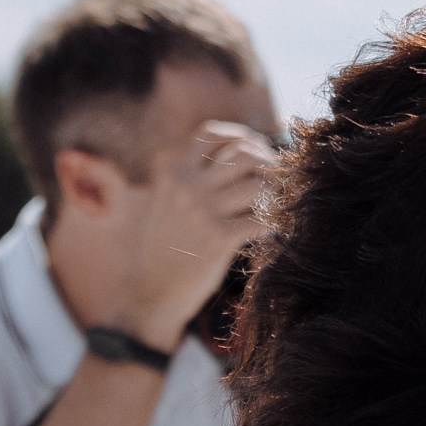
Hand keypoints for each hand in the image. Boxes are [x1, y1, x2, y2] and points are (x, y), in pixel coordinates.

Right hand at [102, 121, 276, 351]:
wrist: (150, 291)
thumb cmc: (166, 246)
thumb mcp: (166, 200)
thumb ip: (191, 176)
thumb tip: (241, 154)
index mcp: (171, 172)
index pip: (210, 134)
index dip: (239, 137)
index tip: (254, 150)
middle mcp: (185, 186)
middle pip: (243, 153)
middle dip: (267, 163)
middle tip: (274, 180)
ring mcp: (202, 211)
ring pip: (259, 185)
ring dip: (274, 195)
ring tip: (273, 208)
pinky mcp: (218, 239)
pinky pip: (262, 219)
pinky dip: (272, 224)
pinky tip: (266, 232)